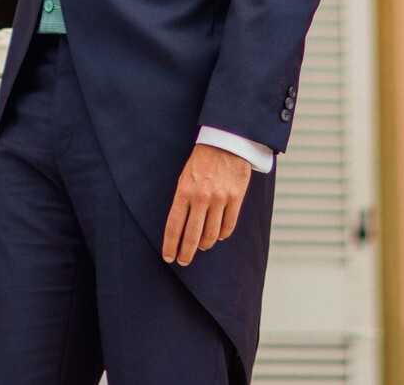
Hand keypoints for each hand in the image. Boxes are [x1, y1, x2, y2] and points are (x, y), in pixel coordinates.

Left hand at [161, 143, 250, 263]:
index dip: (171, 245)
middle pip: (192, 235)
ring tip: (201, 247)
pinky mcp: (235, 198)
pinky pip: (228, 226)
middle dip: (186, 252)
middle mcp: (201, 197)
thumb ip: (183, 200)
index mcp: (184, 191)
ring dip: (205, 244)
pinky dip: (221, 235)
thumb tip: (181, 226)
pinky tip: (217, 235)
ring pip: (211, 234)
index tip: (169, 257)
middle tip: (183, 261)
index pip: (174, 225)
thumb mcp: (185, 177)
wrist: (226, 142)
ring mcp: (220, 198)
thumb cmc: (201, 161)